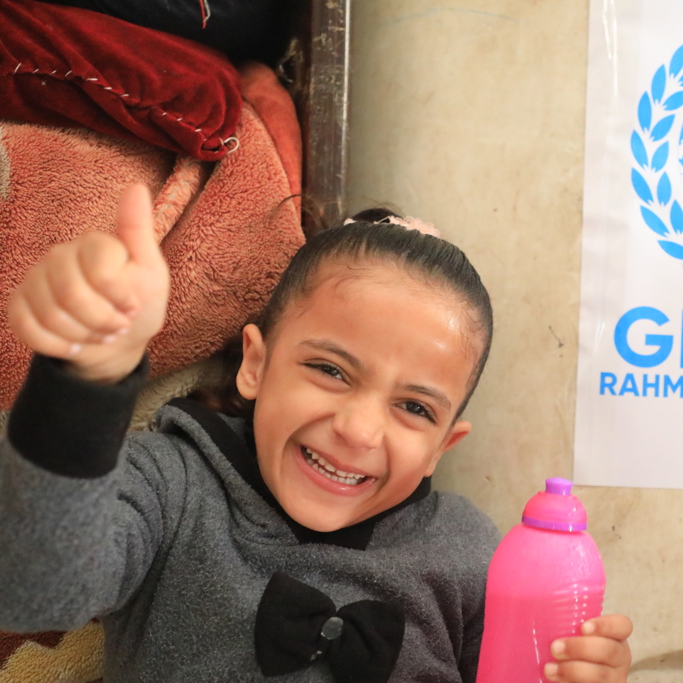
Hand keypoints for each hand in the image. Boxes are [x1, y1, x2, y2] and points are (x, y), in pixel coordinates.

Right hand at [8, 185, 169, 382]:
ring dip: (83, 336)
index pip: (100, 272)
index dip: (119, 298)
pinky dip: (57, 345)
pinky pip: (26, 328)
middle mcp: (61, 255)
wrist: (117, 340)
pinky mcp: (20, 303)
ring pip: (49, 315)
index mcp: (94, 244)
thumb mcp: (152, 272)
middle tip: (118, 327)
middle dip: (101, 322)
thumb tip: (136, 187)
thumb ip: (139, 233)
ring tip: (101, 335)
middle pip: (71, 295)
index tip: (133, 307)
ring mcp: (36, 279)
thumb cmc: (139, 303)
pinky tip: (76, 345)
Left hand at [544, 614, 631, 681]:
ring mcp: (614, 677)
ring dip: (573, 671)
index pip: (622, 625)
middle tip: (555, 648)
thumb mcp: (568, 627)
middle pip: (609, 650)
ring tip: (549, 669)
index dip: (605, 625)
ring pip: (601, 675)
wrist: (567, 670)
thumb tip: (524, 586)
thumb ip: (559, 612)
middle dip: (580, 648)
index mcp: (614, 635)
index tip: (583, 627)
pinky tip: (555, 679)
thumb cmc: (565, 642)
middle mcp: (618, 657)